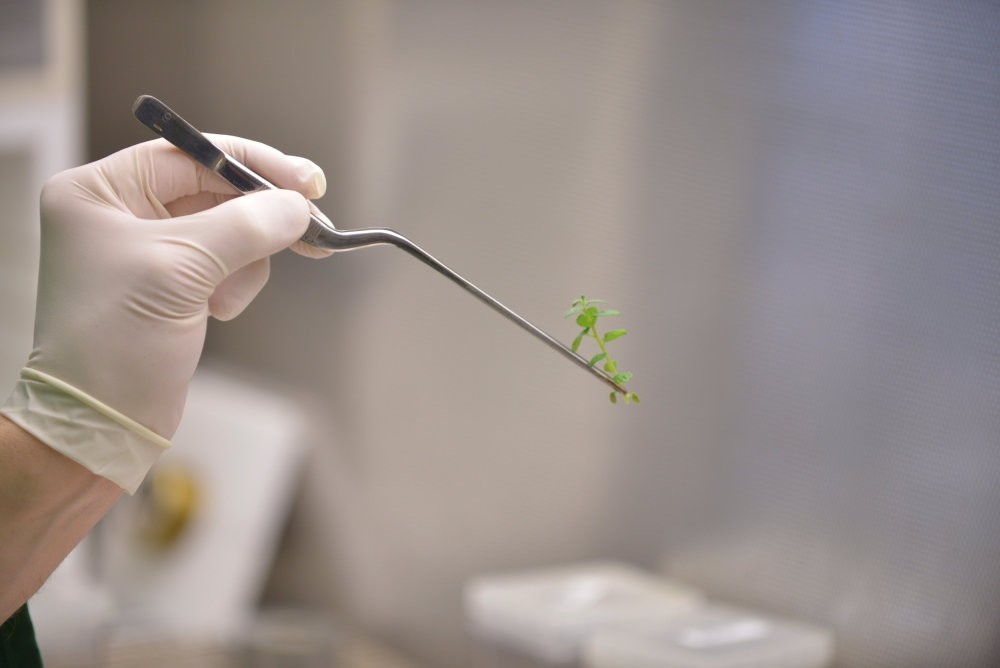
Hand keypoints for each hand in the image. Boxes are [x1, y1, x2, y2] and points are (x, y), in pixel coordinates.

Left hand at [2, 136, 322, 490]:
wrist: (102, 422)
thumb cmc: (116, 341)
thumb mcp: (180, 270)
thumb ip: (244, 226)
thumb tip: (298, 205)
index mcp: (100, 191)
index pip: (192, 154)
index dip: (254, 164)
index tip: (307, 184)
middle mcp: (122, 213)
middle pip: (216, 191)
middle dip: (259, 218)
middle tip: (313, 230)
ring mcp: (149, 250)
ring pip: (231, 230)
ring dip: (244, 262)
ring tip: (224, 300)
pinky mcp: (173, 284)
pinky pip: (228, 263)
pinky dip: (236, 284)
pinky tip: (217, 312)